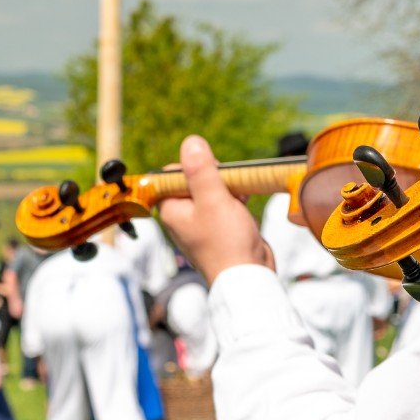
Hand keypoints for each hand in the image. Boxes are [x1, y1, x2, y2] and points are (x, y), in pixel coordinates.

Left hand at [158, 134, 276, 281]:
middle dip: (214, 177)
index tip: (210, 172)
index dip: (192, 166)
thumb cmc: (227, 242)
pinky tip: (245, 202)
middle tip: (227, 185)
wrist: (247, 277)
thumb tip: (191, 142)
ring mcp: (202, 223)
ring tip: (239, 195)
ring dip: (227, 187)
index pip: (172, 174)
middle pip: (193, 180)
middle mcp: (183, 216)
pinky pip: (224, 204)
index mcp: (172, 209)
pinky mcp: (220, 229)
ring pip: (212, 191)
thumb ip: (201, 170)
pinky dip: (235, 199)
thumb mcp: (213, 199)